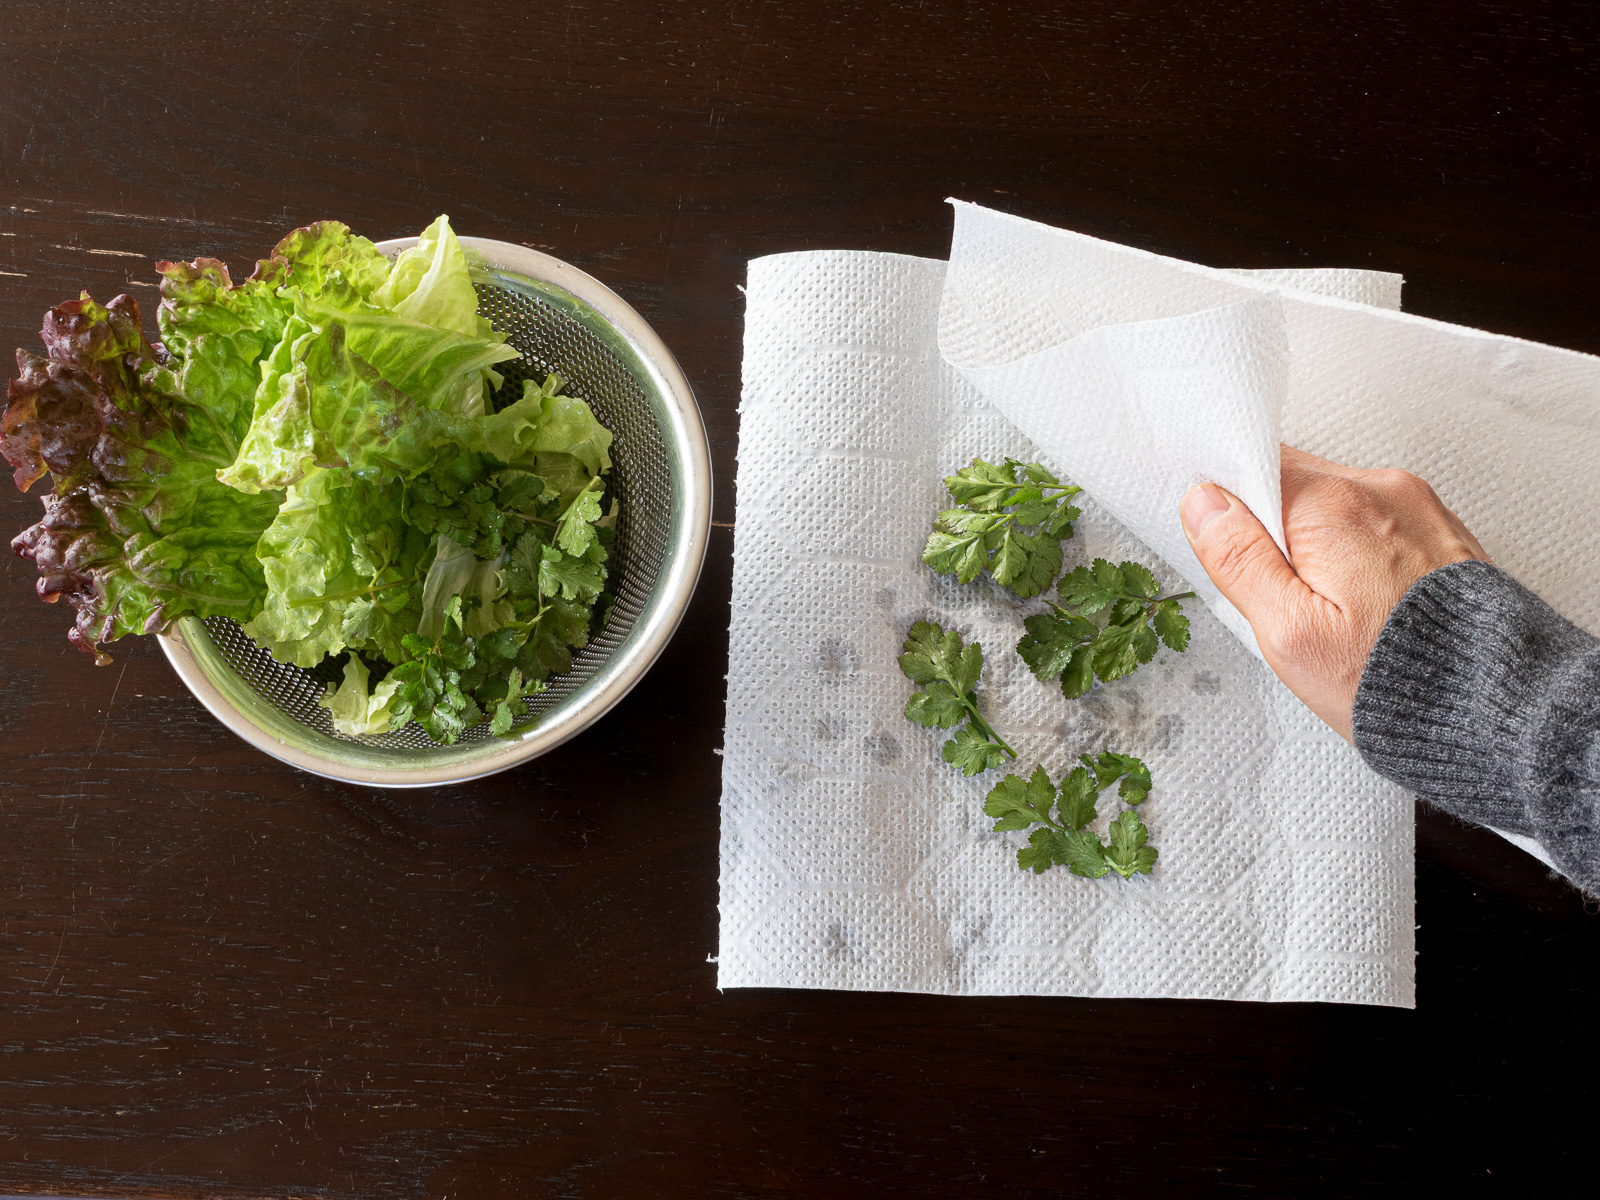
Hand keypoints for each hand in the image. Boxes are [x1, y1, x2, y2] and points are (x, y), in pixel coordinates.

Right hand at [1180, 446, 1489, 740]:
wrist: (1497, 710)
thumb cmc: (1393, 679)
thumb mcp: (1289, 634)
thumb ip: (1239, 559)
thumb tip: (1203, 502)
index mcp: (1333, 506)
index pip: (1252, 467)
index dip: (1230, 511)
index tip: (1231, 554)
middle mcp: (1380, 489)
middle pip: (1292, 482)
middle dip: (1272, 531)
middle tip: (1280, 597)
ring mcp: (1417, 506)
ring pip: (1332, 504)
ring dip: (1313, 544)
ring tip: (1327, 608)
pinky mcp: (1438, 529)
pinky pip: (1373, 522)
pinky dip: (1354, 554)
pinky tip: (1361, 603)